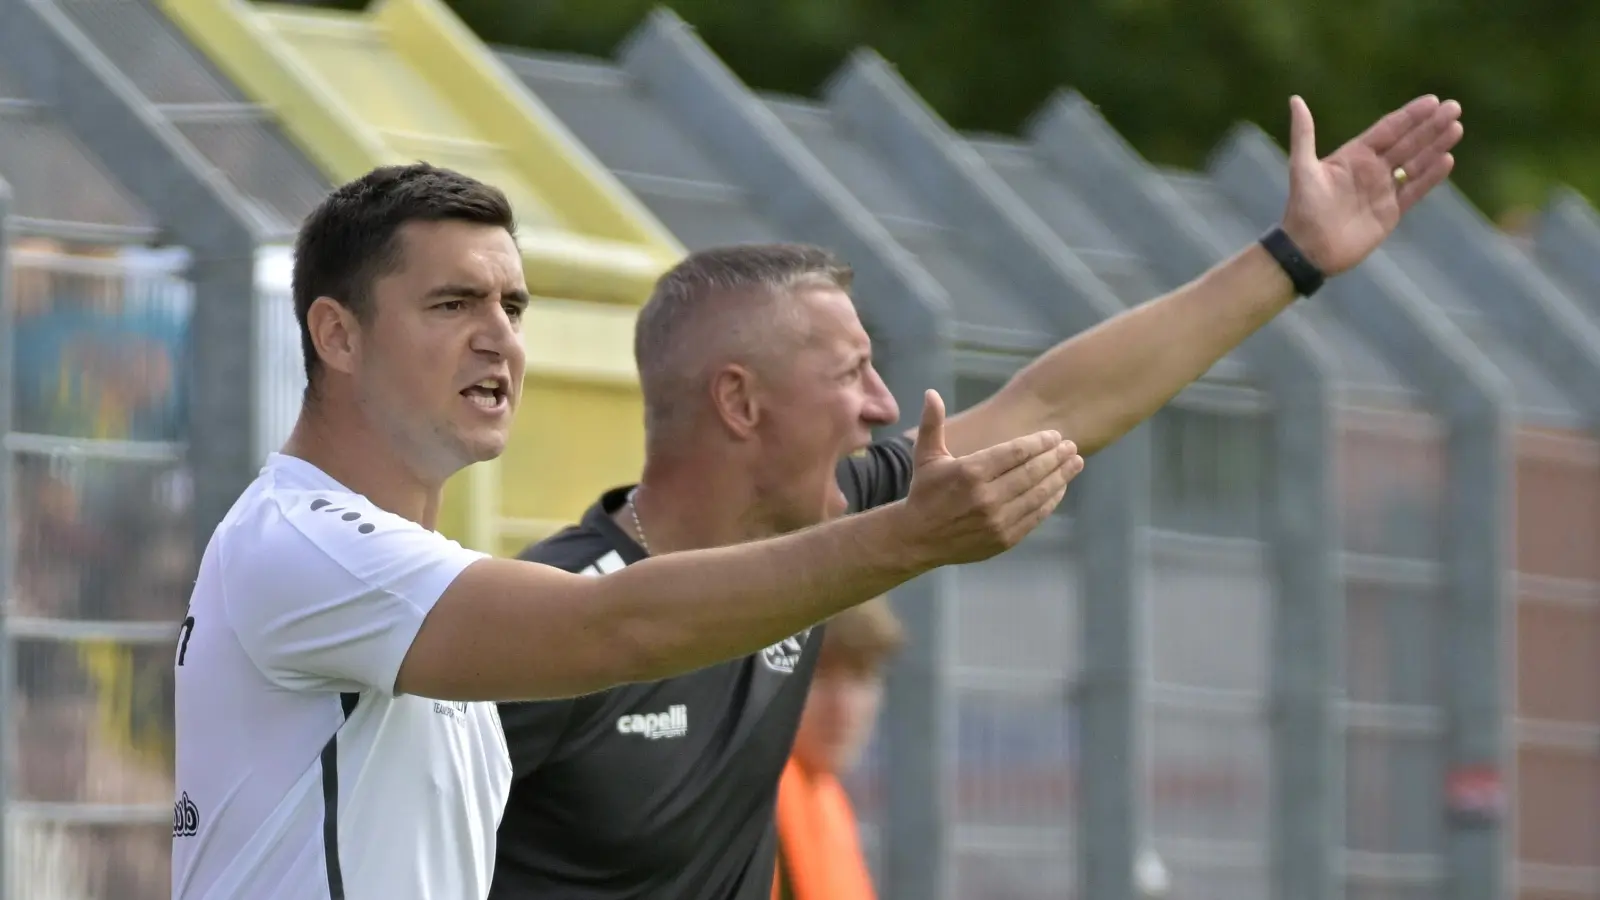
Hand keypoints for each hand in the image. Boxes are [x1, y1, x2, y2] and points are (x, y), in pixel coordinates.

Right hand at [898, 390, 1083, 566]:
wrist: (918, 539)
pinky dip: (1051, 500)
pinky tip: (1060, 487)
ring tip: (1075, 462)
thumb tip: (931, 393)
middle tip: (1071, 446)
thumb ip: (932, 424)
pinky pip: (1035, 515)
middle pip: (1032, 472)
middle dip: (1056, 457)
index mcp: (970, 472)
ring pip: (1039, 493)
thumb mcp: (926, 456)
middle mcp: (987, 497)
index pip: (1016, 452)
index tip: (1055, 435)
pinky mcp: (1005, 538)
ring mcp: (998, 520)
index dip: (1039, 442)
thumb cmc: (925, 493)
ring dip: (1061, 476)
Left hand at [1280, 94, 1463, 275]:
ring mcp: (1383, 190)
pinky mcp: (1392, 212)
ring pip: (1416, 163)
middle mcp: (1372, 170)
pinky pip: (1415, 190)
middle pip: (1407, 142)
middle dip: (1430, 126)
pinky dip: (1431, 176)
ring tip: (1456, 128)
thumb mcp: (1302, 167)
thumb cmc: (1303, 207)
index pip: (1388, 129)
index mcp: (1354, 156)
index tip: (1432, 101)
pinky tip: (1447, 160)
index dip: (1410, 115)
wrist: (1308, 249)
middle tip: (1454, 108)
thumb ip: (1303, 134)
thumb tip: (1295, 99)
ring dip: (1436, 146)